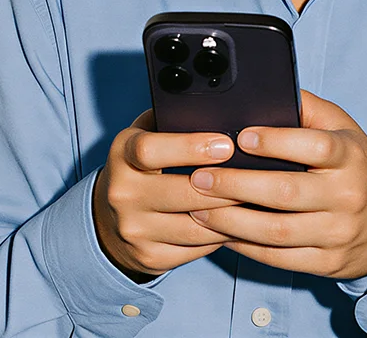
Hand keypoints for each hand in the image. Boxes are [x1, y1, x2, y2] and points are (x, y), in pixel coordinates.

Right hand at [93, 110, 240, 279]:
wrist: (110, 221)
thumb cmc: (142, 167)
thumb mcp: (146, 135)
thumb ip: (173, 121)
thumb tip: (220, 110)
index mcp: (123, 156)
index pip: (150, 150)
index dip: (190, 147)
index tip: (226, 144)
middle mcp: (123, 194)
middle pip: (182, 193)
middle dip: (225, 185)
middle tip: (257, 177)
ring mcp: (135, 229)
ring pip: (195, 226)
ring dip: (231, 215)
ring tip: (256, 201)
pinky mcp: (150, 256)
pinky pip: (196, 249)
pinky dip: (222, 237)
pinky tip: (240, 223)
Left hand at [186, 91, 366, 280]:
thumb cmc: (357, 166)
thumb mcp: (344, 129)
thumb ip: (308, 109)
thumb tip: (263, 90)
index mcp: (350, 156)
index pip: (315, 146)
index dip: (277, 142)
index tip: (242, 137)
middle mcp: (347, 195)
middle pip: (286, 193)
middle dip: (236, 185)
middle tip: (200, 177)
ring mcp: (338, 233)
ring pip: (277, 231)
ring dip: (231, 220)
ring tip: (199, 207)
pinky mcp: (328, 263)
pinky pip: (280, 258)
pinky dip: (245, 246)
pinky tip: (221, 232)